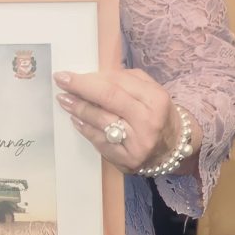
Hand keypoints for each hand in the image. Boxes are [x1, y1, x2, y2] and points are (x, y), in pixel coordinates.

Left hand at [53, 68, 196, 174]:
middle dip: (79, 89)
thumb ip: (125, 79)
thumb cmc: (158, 113)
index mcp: (154, 99)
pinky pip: (100, 142)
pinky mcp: (127, 161)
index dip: (88, 78)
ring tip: (65, 100)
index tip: (67, 74)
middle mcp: (147, 122)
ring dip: (78, 109)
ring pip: (100, 122)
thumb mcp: (150, 90)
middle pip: (107, 100)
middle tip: (60, 81)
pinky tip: (77, 120)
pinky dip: (86, 129)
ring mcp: (137, 145)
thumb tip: (92, 75)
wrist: (174, 149)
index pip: (114, 85)